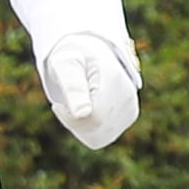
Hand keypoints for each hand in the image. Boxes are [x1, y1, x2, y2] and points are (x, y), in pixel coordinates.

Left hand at [43, 32, 138, 146]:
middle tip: (66, 103)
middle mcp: (128, 96)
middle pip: (95, 130)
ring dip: (80, 126)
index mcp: (113, 80)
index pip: (92, 119)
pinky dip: (88, 129)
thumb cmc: (73, 57)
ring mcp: (131, 108)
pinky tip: (86, 111)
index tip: (57, 105)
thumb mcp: (64, 64)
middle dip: (73, 121)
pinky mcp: (129, 117)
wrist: (92, 51)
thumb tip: (82, 114)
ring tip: (77, 104)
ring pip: (98, 137)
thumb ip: (71, 86)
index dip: (69, 117)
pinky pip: (102, 137)